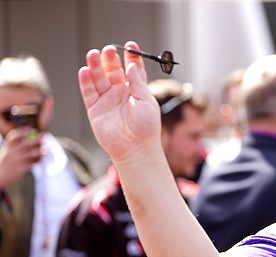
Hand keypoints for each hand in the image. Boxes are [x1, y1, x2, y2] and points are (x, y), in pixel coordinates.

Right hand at [0, 127, 42, 187]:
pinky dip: (37, 162)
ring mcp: (17, 160)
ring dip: (40, 151)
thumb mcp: (6, 153)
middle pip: (26, 143)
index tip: (30, 128)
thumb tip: (28, 142)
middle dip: (36, 139)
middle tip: (44, 136)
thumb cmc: (4, 164)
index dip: (22, 131)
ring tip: (45, 150)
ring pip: (32, 154)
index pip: (14, 136)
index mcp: (8, 147)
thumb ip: (14, 148)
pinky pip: (32, 163)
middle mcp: (12, 152)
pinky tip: (40, 161)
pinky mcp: (21, 168)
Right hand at [78, 41, 160, 164]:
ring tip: (93, 54)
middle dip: (110, 59)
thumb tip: (132, 64)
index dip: (131, 57)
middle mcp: (121, 94)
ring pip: (99, 79)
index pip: (132, 69)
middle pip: (113, 71)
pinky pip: (88, 92)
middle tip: (108, 49)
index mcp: (136, 91)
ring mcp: (107, 101)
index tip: (130, 45)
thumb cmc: (146, 128)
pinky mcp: (95, 110)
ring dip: (95, 66)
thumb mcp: (146, 101)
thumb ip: (138, 82)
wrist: (136, 149)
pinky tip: (85, 70)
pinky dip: (86, 81)